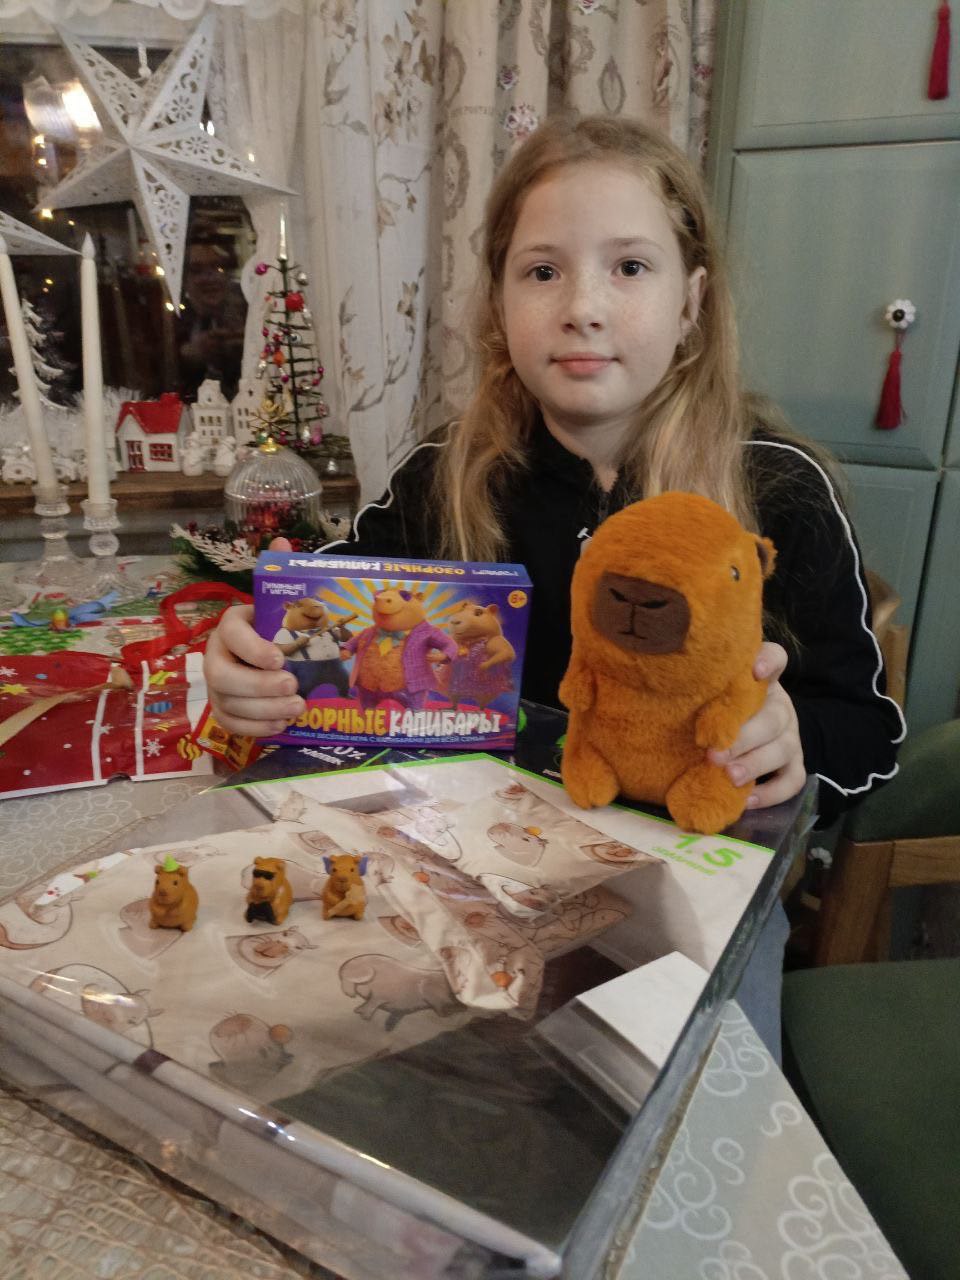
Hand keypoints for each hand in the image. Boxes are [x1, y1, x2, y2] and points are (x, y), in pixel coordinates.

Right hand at [203, 604, 304, 736]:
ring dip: (265, 710)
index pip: (232, 634)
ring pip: (228, 703)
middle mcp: (215, 655)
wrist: (264, 651)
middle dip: (258, 685)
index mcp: (230, 626)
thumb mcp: (283, 619)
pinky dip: (256, 727)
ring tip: (297, 707)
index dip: (253, 650)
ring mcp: (214, 685)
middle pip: (221, 675)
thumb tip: (325, 627)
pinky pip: (230, 723)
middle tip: (292, 685)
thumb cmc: (277, 632)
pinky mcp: (220, 708)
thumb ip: (295, 623)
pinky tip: (280, 723)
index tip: (279, 660)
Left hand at [707, 641, 805, 810]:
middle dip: (744, 737)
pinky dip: (773, 793)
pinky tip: (748, 799)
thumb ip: (699, 687)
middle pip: (774, 716)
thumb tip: (649, 685)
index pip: (776, 658)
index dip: (769, 661)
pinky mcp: (794, 764)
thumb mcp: (710, 694)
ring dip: (755, 764)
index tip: (754, 670)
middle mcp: (780, 706)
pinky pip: (793, 780)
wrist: (740, 732)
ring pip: (784, 749)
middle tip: (714, 754)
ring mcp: (790, 736)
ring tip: (730, 777)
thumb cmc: (716, 709)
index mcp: (762, 681)